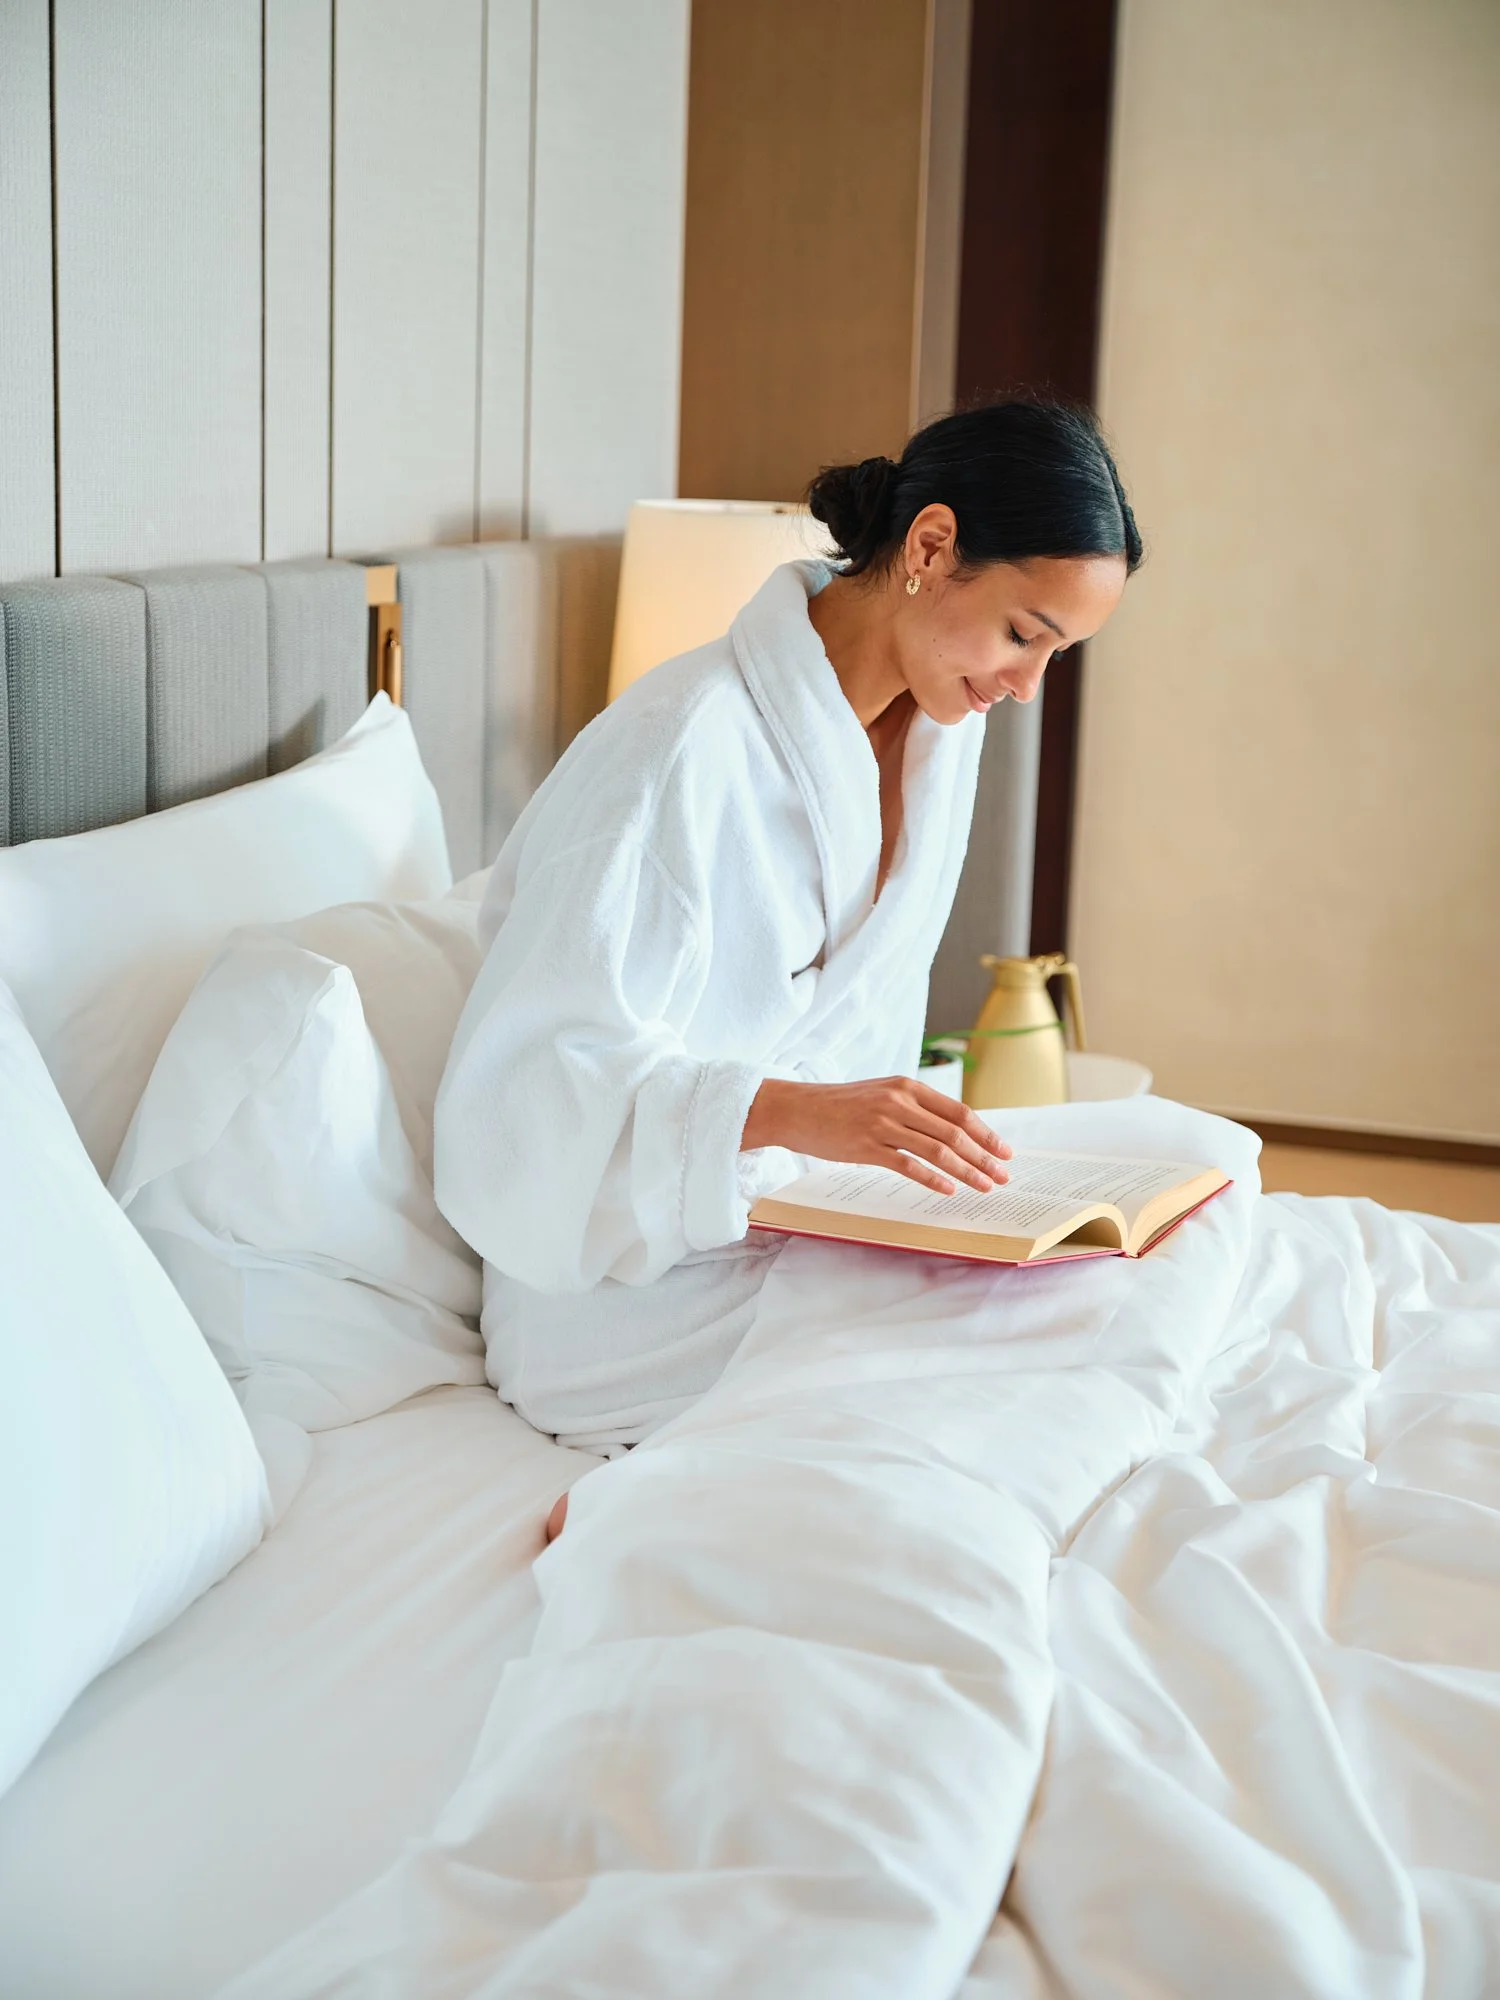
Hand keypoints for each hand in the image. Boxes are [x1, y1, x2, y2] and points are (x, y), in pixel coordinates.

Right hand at [741, 1076, 1011, 1195]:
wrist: (796, 1108)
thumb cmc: (840, 1105)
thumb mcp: (882, 1094)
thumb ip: (914, 1108)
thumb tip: (953, 1131)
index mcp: (907, 1087)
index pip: (959, 1112)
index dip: (986, 1134)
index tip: (1004, 1151)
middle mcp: (899, 1102)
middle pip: (955, 1132)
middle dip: (984, 1156)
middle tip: (1003, 1175)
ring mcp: (882, 1124)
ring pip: (937, 1150)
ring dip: (966, 1171)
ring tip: (984, 1186)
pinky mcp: (866, 1146)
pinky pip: (908, 1165)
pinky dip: (932, 1179)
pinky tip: (948, 1190)